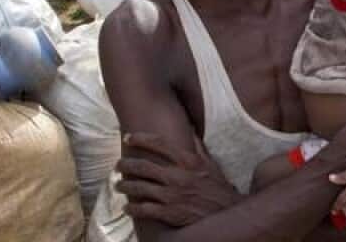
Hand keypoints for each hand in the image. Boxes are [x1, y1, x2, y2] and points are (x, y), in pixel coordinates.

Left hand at [115, 131, 241, 227]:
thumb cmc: (219, 190)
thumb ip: (197, 148)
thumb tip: (190, 129)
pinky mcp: (169, 213)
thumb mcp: (211, 165)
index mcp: (188, 161)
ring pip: (139, 188)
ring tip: (118, 186)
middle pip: (143, 166)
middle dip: (126, 164)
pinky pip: (143, 209)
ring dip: (124, 186)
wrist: (227, 217)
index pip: (159, 144)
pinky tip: (127, 208)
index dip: (140, 139)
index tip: (128, 137)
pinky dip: (132, 209)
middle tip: (118, 165)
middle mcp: (177, 176)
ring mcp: (172, 195)